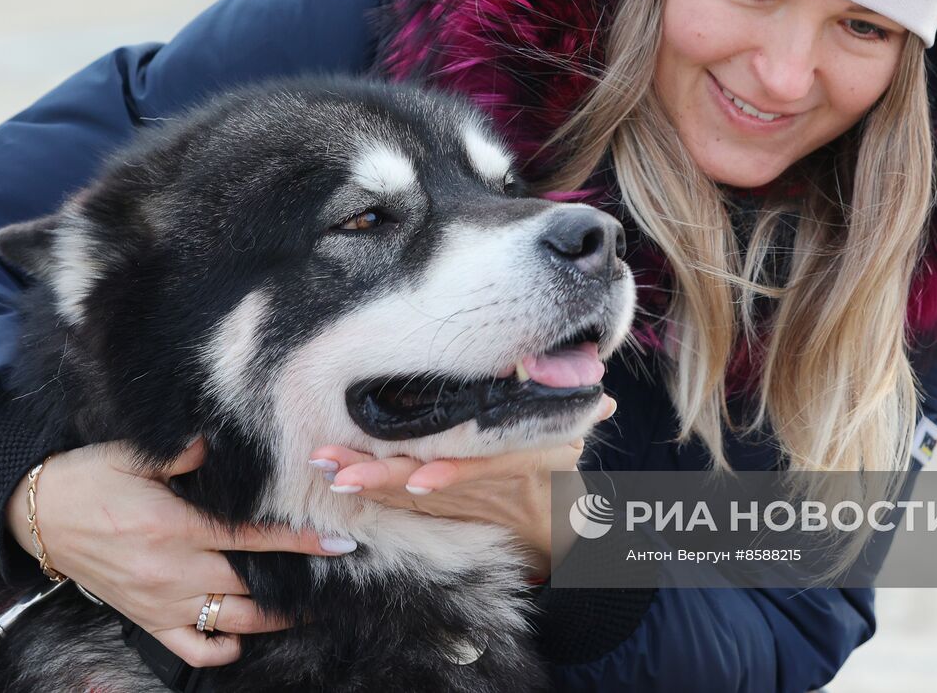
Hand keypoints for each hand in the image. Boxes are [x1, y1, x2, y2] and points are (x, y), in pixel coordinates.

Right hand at [5, 439, 355, 667]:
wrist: (37, 517)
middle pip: (251, 583)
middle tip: (333, 573)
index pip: (252, 536)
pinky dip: (222, 648)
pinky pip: (192, 648)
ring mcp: (160, 601)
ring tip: (307, 606)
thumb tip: (225, 439)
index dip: (299, 541)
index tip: (338, 542)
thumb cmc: (89, 479)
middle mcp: (172, 570)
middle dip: (297, 579)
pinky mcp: (145, 620)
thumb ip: (185, 451)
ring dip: (273, 617)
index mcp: (175, 526)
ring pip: (231, 620)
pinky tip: (243, 634)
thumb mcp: (133, 455)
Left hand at [310, 395, 616, 579]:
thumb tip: (605, 399)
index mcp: (518, 465)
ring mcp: (462, 503)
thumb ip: (584, 417)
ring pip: (409, 493)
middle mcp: (483, 487)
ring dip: (368, 482)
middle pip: (429, 479)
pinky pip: (406, 504)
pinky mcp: (447, 511)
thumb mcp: (571, 448)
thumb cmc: (563, 480)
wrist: (560, 536)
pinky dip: (378, 495)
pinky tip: (344, 486)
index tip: (416, 479)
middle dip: (381, 473)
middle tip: (337, 467)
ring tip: (331, 471)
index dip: (450, 475)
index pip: (481, 470)